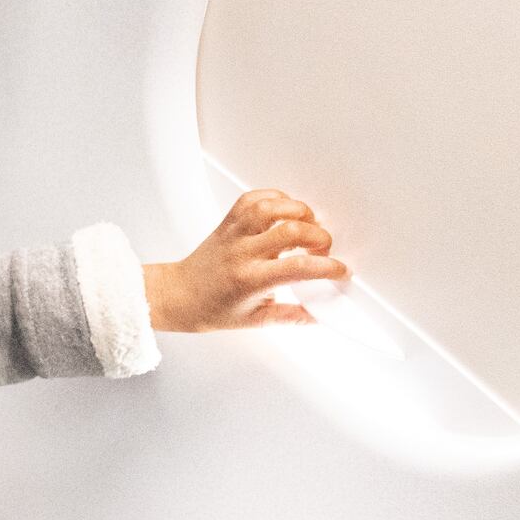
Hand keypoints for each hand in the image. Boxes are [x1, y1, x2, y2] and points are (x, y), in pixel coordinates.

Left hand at [146, 187, 346, 331]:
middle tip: (323, 249)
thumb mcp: (255, 320)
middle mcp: (242, 252)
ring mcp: (233, 233)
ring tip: (308, 226)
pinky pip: (252, 198)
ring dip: (298, 211)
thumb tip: (320, 316)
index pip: (298, 268)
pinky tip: (286, 212)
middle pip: (290, 231)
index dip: (327, 267)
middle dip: (319, 237)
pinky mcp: (228, 222)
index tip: (340, 271)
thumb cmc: (212, 309)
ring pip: (271, 207)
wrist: (178, 295)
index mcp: (250, 281)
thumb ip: (291, 317)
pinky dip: (275, 198)